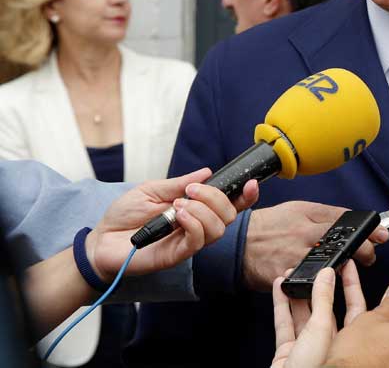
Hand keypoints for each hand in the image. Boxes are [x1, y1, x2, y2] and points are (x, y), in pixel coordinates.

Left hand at [86, 168, 258, 280]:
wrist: (100, 240)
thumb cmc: (124, 216)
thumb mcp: (152, 189)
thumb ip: (179, 183)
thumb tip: (207, 172)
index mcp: (196, 209)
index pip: (230, 204)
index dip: (246, 195)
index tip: (250, 182)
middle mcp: (197, 226)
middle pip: (229, 215)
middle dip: (216, 197)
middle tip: (190, 191)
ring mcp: (188, 241)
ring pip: (218, 228)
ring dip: (203, 210)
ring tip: (179, 204)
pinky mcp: (177, 254)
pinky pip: (198, 240)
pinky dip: (193, 223)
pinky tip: (177, 215)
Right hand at [244, 202, 388, 290]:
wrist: (239, 244)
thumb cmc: (272, 225)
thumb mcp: (301, 209)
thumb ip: (328, 214)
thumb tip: (354, 218)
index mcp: (309, 221)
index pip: (345, 224)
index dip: (367, 231)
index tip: (380, 236)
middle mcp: (304, 240)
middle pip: (342, 248)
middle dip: (363, 253)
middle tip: (368, 256)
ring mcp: (295, 261)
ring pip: (329, 269)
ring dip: (344, 271)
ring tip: (349, 269)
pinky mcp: (285, 280)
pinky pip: (308, 287)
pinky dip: (319, 287)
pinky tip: (326, 285)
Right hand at [272, 262, 388, 367]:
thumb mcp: (335, 328)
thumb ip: (331, 301)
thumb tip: (351, 280)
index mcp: (357, 342)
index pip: (359, 307)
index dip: (353, 285)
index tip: (350, 267)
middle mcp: (336, 346)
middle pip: (330, 309)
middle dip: (325, 286)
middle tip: (323, 266)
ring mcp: (312, 349)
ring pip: (306, 315)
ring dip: (300, 292)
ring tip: (296, 272)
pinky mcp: (290, 353)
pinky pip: (286, 325)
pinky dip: (282, 305)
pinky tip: (281, 288)